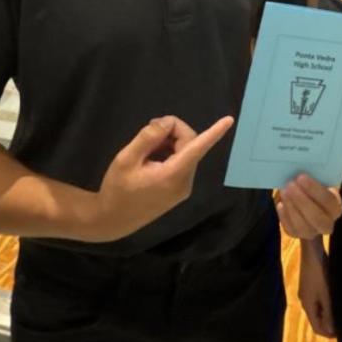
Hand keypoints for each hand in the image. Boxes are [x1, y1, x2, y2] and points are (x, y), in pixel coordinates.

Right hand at [85, 115, 233, 242]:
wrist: (112, 221)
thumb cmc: (117, 190)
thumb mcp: (126, 159)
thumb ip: (148, 137)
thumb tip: (166, 123)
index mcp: (173, 174)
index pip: (199, 147)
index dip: (215, 132)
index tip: (230, 120)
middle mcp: (184, 182)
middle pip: (189, 144)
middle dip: (173, 130)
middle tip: (150, 127)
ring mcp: (183, 188)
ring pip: (186, 152)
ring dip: (170, 141)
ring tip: (146, 145)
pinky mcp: (178, 190)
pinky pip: (181, 163)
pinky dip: (170, 152)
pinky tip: (151, 156)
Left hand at [276, 174, 341, 239]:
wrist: (308, 202)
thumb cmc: (313, 188)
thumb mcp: (318, 181)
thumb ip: (315, 177)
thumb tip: (301, 167)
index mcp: (335, 207)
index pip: (328, 201)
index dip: (315, 190)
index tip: (302, 177)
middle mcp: (327, 223)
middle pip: (317, 218)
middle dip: (302, 201)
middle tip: (290, 185)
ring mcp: (312, 232)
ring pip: (303, 227)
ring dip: (292, 208)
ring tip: (284, 192)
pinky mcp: (297, 235)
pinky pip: (291, 229)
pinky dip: (285, 217)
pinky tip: (281, 205)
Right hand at [298, 242, 335, 337]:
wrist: (312, 252)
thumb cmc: (320, 274)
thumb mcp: (327, 294)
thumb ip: (328, 313)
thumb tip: (330, 331)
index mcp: (307, 306)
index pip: (316, 327)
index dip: (328, 333)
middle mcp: (305, 301)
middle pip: (317, 319)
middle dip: (329, 323)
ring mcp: (307, 292)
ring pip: (318, 309)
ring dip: (328, 313)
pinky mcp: (310, 284)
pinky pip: (318, 300)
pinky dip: (326, 304)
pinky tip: (335, 299)